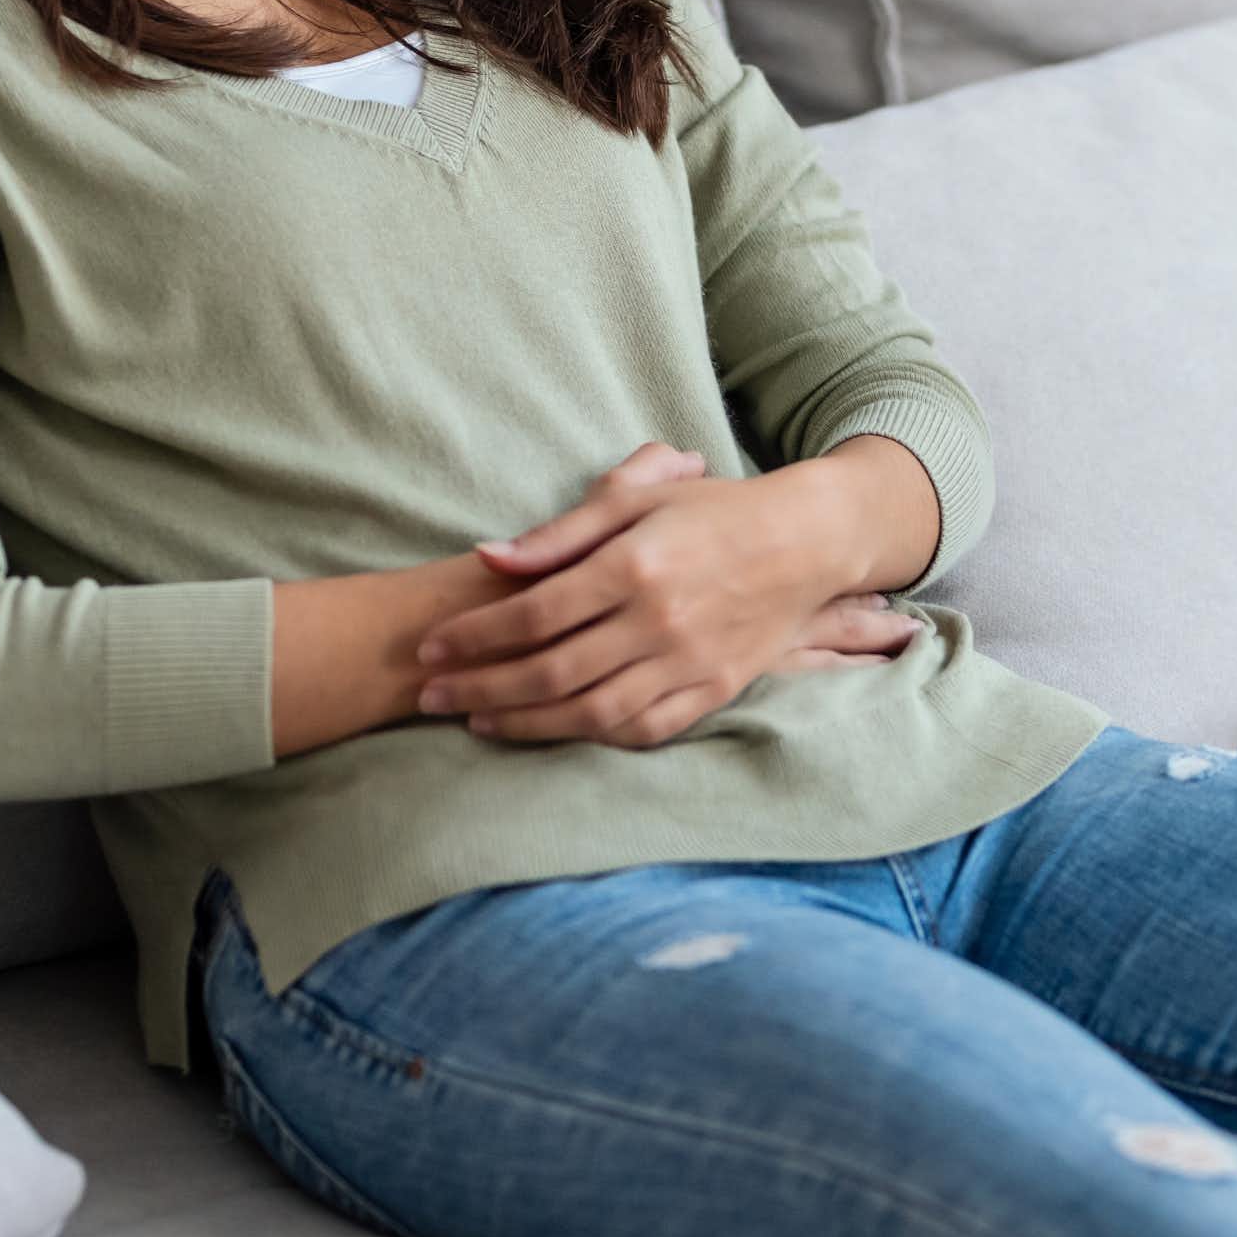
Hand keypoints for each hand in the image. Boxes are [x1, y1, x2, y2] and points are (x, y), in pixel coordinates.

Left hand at [417, 446, 918, 745]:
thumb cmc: (713, 510)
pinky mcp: (715, 690)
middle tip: (431, 696)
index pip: (534, 613)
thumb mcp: (636, 498)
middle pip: (550, 670)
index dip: (474, 636)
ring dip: (524, 722)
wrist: (805, 541)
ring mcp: (689, 661)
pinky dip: (594, 738)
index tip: (431, 647)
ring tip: (478, 721)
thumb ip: (561, 533)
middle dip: (480, 687)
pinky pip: (645, 729)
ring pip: (591, 711)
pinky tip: (555, 731)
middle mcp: (660, 620)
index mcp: (635, 565)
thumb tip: (487, 558)